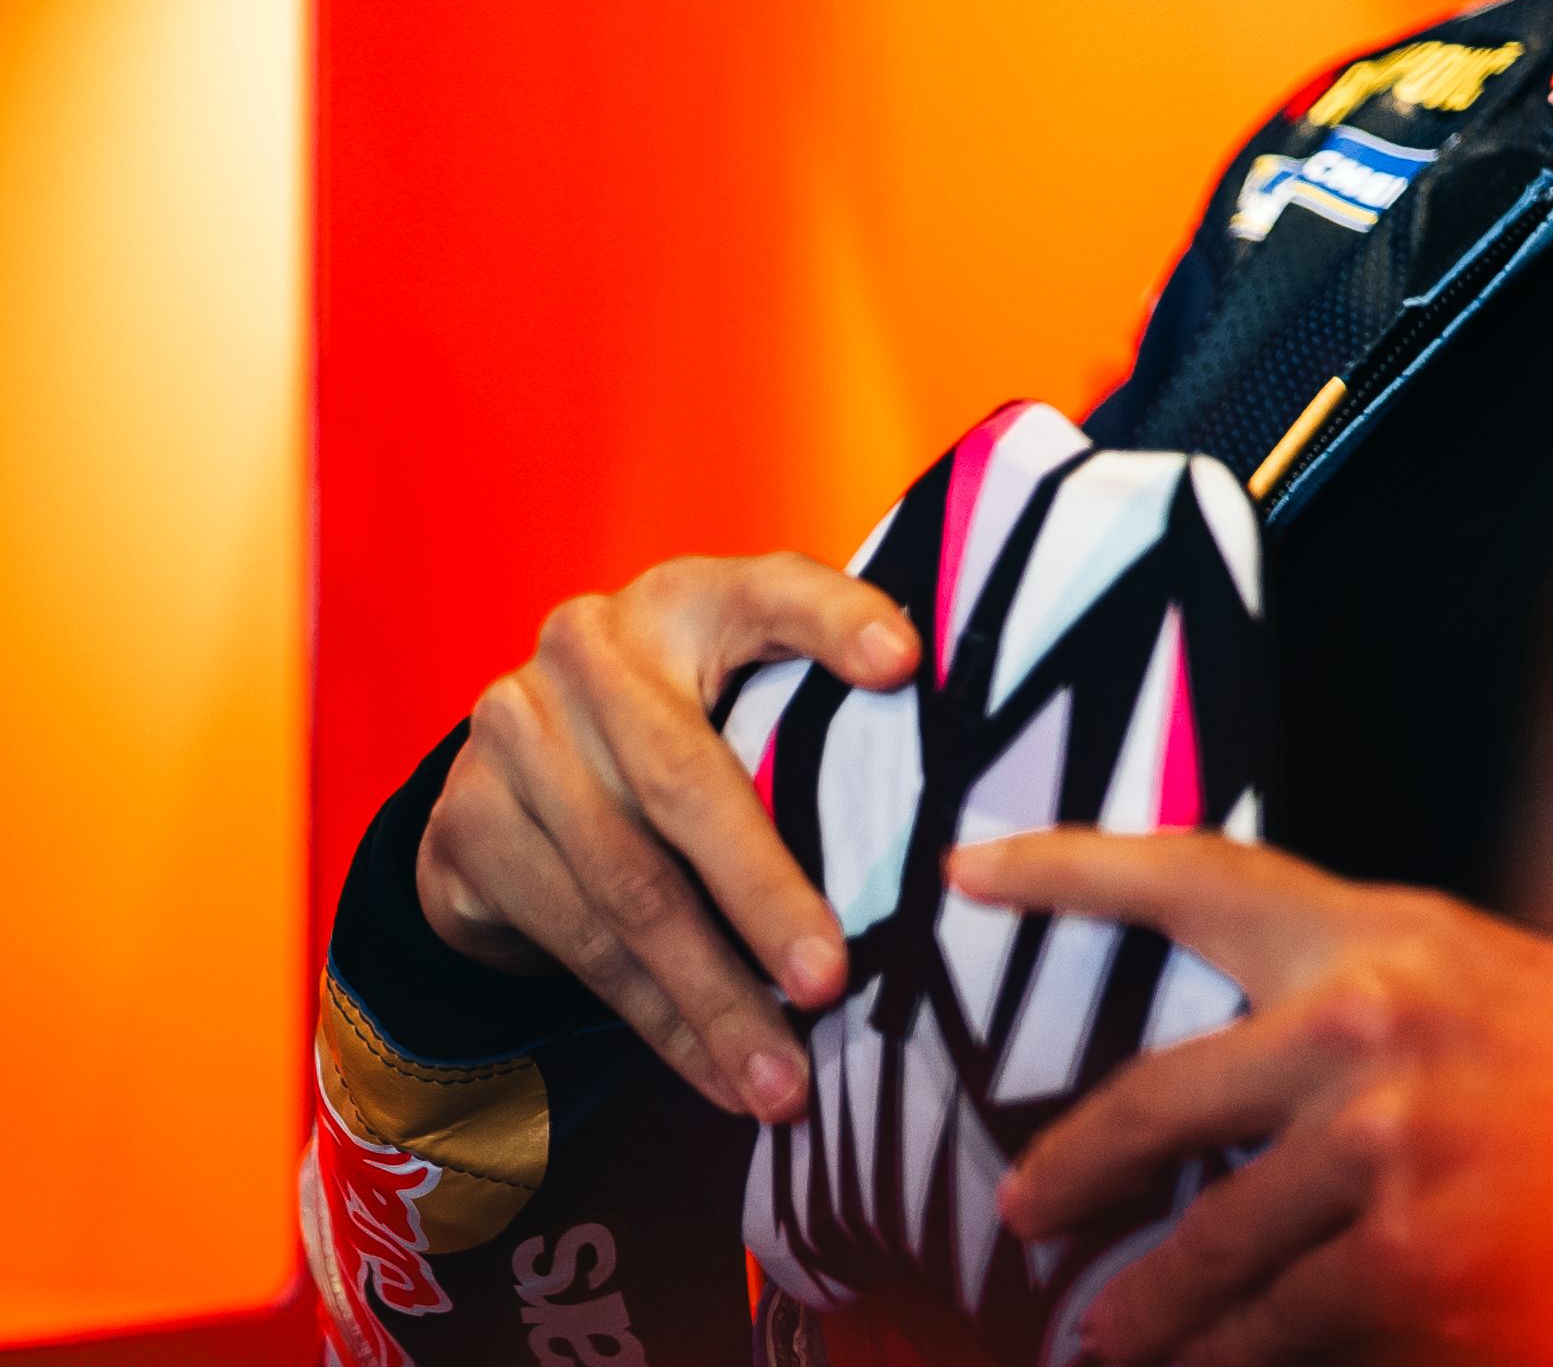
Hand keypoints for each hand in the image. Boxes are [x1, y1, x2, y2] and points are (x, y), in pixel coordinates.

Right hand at [416, 553, 916, 1122]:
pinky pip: (577, 944)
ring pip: (627, 889)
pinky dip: (659, 1022)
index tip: (905, 663)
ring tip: (783, 1082)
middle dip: (764, 896)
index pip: (772, 591)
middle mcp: (587, 650)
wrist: (510, 770)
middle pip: (684, 783)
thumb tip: (967, 784)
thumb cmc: (682, 725)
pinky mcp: (463, 829)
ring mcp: (512, 737)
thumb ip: (826, 705)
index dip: (837, 621)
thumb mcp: (748, 686)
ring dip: (712, 1001)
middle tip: (830, 983)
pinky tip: (717, 1074)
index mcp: (688, 599)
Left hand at [957, 831, 1552, 1366]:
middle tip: (1025, 1212)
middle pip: (1152, 1100)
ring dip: (1141, 1309)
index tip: (971, 867)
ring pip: (1203, 1248)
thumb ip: (1349, 994)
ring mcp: (1388, 1154)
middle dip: (1069, 1172)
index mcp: (1380, 935)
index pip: (1196, 875)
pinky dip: (1231, 1359)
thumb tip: (1227, 1061)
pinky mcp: (1415, 1266)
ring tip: (1108, 1337)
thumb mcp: (1473, 976)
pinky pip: (1277, 1330)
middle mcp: (1368, 1031)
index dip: (1068, 866)